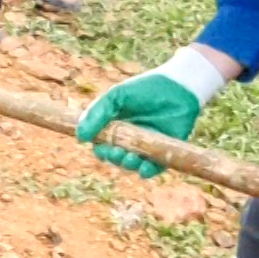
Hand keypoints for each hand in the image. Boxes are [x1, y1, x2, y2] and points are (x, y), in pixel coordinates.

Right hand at [76, 47, 225, 177]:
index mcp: (116, 126)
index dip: (99, 149)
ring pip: (132, 164)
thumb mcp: (116, 96)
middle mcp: (130, 138)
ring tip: (130, 158)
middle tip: (117, 152)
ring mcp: (147, 146)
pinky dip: (146, 171)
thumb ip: (96, 114)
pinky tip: (143, 168)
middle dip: (114, 158)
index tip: (100, 147)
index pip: (102, 144)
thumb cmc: (145, 89)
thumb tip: (80, 137)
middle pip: (115, 156)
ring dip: (128, 165)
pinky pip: (153, 168)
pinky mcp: (164, 151)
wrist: (178, 87)